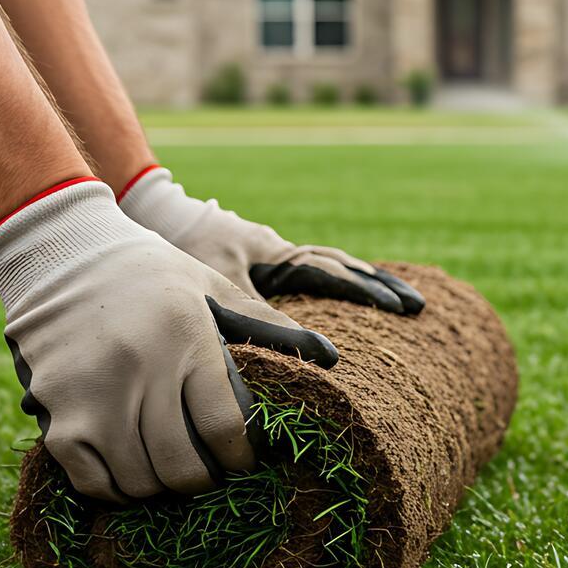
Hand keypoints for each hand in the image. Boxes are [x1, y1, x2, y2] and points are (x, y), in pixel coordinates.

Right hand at [0, 178, 337, 502]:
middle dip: (204, 479)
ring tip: (167, 468)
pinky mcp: (57, 412)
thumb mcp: (212, 288)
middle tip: (206, 470)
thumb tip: (329, 356)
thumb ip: (267, 327)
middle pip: (183, 468)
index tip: (241, 458)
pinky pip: (92, 482)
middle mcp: (140, 370)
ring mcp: (93, 396)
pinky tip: (127, 470)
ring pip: (139, 482)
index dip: (240, 458)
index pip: (226, 431)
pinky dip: (114, 488)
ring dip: (160, 487)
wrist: (61, 251)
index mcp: (188, 339)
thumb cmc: (149, 274)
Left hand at [119, 166, 424, 315]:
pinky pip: (309, 274)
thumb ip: (256, 321)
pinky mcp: (260, 264)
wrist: (149, 216)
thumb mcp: (217, 291)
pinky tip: (348, 300)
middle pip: (341, 266)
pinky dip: (337, 283)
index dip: (365, 295)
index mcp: (275, 253)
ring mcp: (271, 256)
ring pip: (330, 266)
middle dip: (379, 287)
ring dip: (365, 283)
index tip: (399, 311)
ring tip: (402, 300)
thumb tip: (307, 351)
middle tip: (418, 307)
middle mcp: (279, 252)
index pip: (331, 274)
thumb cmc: (178, 251)